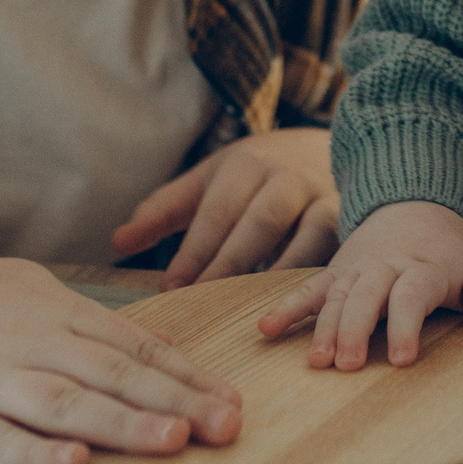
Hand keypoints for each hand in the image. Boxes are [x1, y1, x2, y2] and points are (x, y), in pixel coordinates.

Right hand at [0, 253, 242, 463]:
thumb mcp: (22, 290)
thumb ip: (84, 319)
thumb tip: (152, 340)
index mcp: (48, 310)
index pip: (131, 344)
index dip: (185, 374)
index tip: (233, 399)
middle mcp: (23, 343)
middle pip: (109, 373)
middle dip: (174, 401)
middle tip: (228, 425)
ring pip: (62, 403)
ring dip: (121, 424)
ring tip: (172, 441)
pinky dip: (33, 454)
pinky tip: (72, 463)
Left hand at [109, 128, 340, 289]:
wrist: (321, 149)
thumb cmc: (250, 177)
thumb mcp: (207, 181)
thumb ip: (164, 211)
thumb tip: (116, 243)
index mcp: (244, 164)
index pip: (216, 211)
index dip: (194, 251)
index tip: (170, 288)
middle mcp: (285, 178)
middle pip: (257, 224)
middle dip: (228, 266)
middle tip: (201, 304)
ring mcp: (321, 199)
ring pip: (302, 239)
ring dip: (274, 277)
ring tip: (249, 314)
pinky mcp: (346, 222)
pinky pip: (332, 253)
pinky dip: (312, 279)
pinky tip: (292, 306)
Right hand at [254, 200, 462, 369]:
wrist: (414, 202)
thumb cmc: (448, 248)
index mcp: (421, 267)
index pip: (411, 297)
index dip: (406, 327)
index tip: (401, 360)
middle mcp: (383, 267)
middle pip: (366, 299)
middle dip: (355, 331)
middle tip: (348, 366)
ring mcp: (354, 269)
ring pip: (335, 297)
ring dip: (322, 328)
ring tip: (315, 361)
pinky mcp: (334, 272)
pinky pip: (307, 289)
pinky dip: (286, 307)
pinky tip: (265, 330)